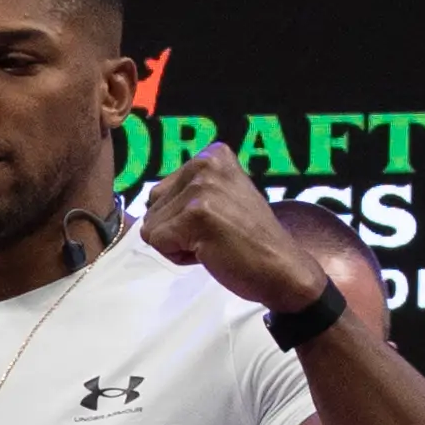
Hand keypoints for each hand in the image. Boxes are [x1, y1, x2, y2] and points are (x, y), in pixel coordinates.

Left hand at [140, 145, 329, 312]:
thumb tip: (144, 202)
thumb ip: (187, 192)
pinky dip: (177, 256)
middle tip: (214, 235)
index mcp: (212, 155)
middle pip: (151, 207)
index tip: (216, 222)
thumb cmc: (247, 241)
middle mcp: (205, 164)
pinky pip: (157, 242)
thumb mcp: (219, 198)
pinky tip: (209, 251)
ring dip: (177, 244)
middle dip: (176, 230)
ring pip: (151, 227)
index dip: (180, 218)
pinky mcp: (196, 214)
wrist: (280, 268)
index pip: (159, 193)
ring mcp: (201, 188)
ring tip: (213, 242)